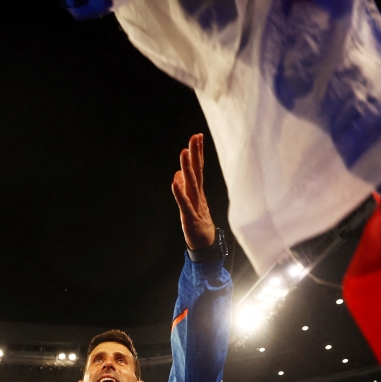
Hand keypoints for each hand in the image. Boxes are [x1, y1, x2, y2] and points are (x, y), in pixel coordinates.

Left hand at [172, 133, 215, 249]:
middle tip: (195, 136)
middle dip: (195, 153)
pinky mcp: (190, 218)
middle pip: (197, 171)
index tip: (198, 136)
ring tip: (184, 152)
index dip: (197, 152)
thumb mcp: (190, 204)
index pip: (198, 168)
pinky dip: (179, 193)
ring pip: (191, 184)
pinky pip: (184, 204)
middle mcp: (197, 196)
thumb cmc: (198, 223)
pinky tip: (175, 182)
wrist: (205, 245)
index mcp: (197, 191)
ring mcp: (195, 206)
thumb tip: (177, 174)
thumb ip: (185, 188)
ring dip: (187, 168)